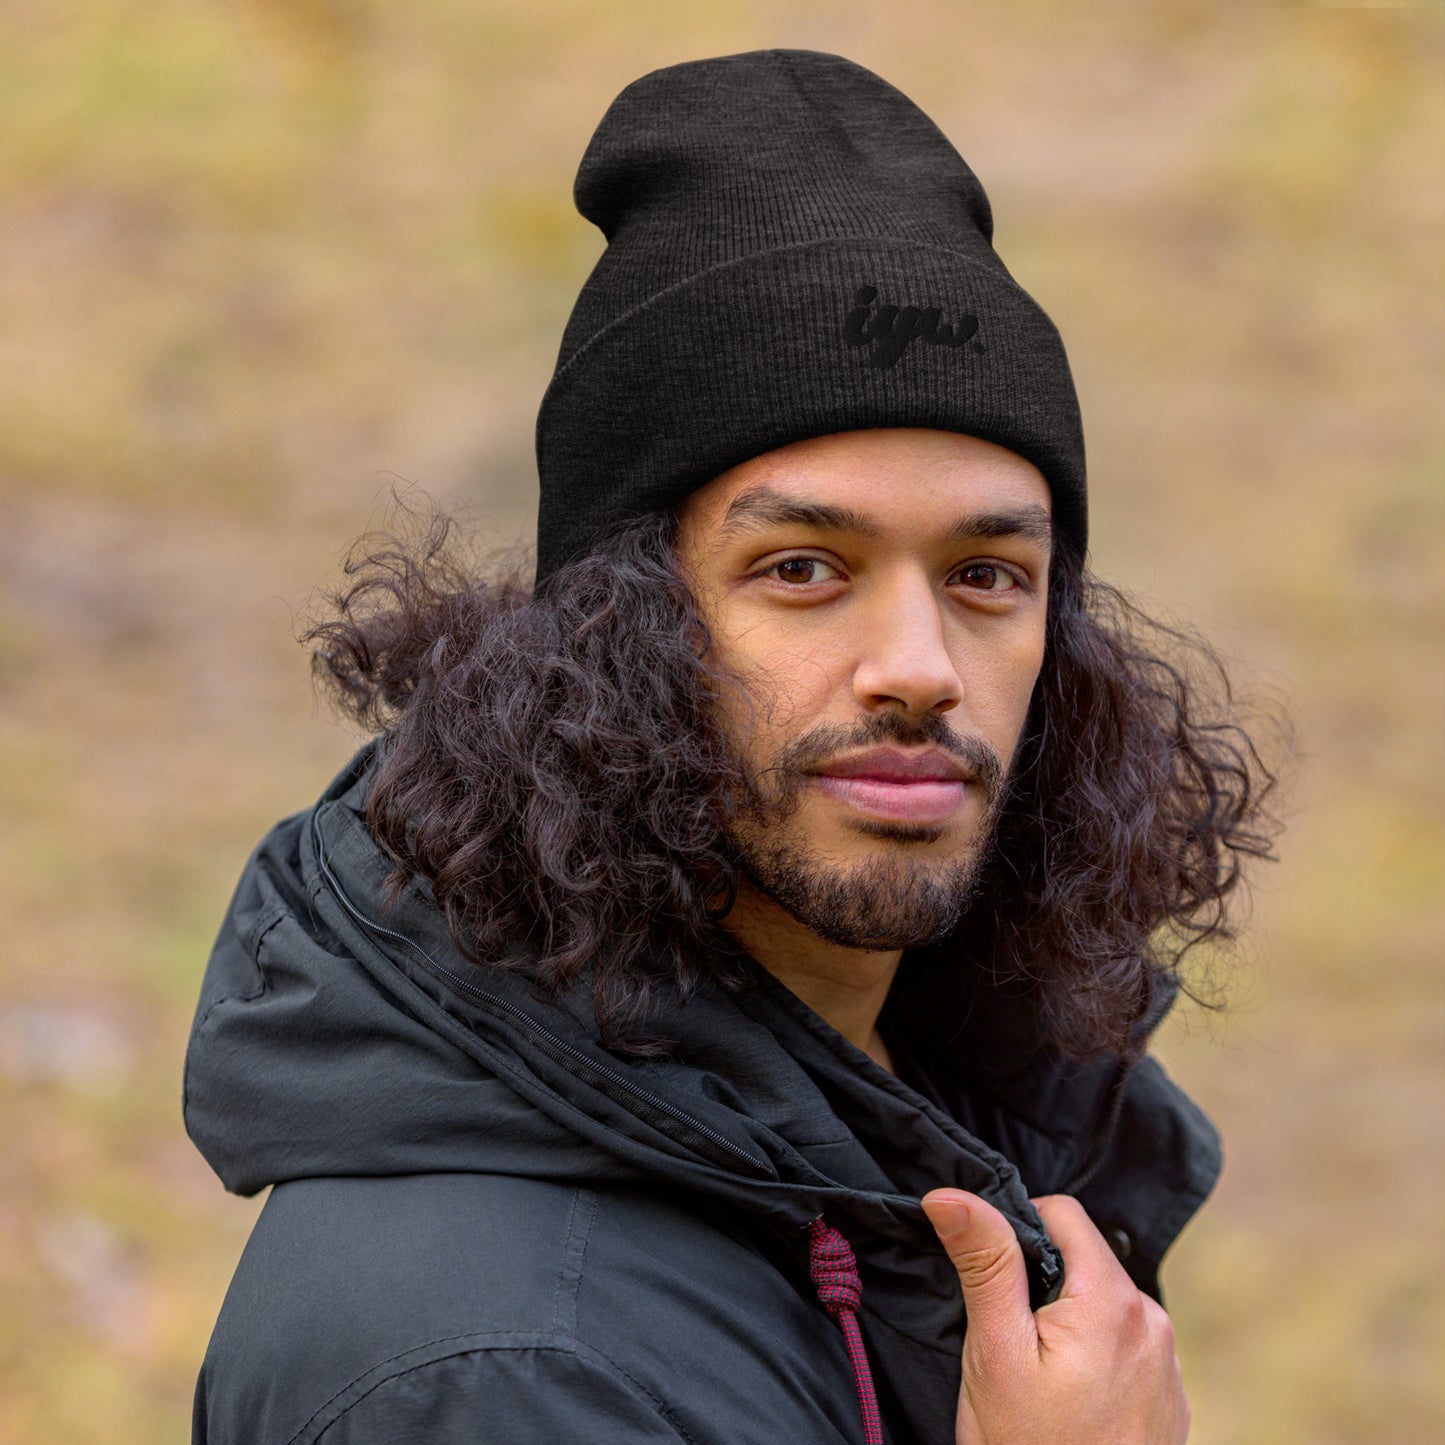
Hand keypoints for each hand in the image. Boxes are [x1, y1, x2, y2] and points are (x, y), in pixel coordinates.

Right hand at [921, 1190, 1189, 1444]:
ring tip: (1037, 1380)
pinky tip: (1068, 1403)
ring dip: (1068, 1320)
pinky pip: (1125, 1347)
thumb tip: (951, 1193)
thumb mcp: (995, 1353)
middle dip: (1041, 1282)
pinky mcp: (1170, 1399)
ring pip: (1103, 1304)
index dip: (1016, 1230)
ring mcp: (1168, 1365)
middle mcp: (1153, 1323)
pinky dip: (1093, 1356)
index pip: (1062, 1212)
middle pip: (1084, 1259)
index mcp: (1113, 1300)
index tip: (991, 1280)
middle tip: (1008, 1340)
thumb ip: (985, 1263)